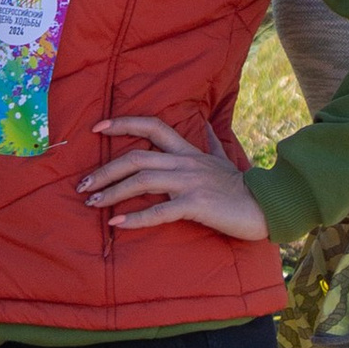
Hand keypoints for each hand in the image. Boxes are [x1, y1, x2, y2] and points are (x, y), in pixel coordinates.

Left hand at [77, 114, 270, 239]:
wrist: (266, 205)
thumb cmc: (241, 186)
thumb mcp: (224, 158)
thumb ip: (210, 142)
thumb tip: (206, 125)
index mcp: (187, 150)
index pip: (151, 126)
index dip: (123, 123)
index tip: (96, 128)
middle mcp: (184, 162)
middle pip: (136, 158)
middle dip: (104, 170)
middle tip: (82, 184)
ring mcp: (190, 182)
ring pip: (142, 181)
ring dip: (112, 192)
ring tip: (91, 203)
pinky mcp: (195, 205)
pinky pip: (159, 211)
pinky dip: (135, 218)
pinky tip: (115, 224)